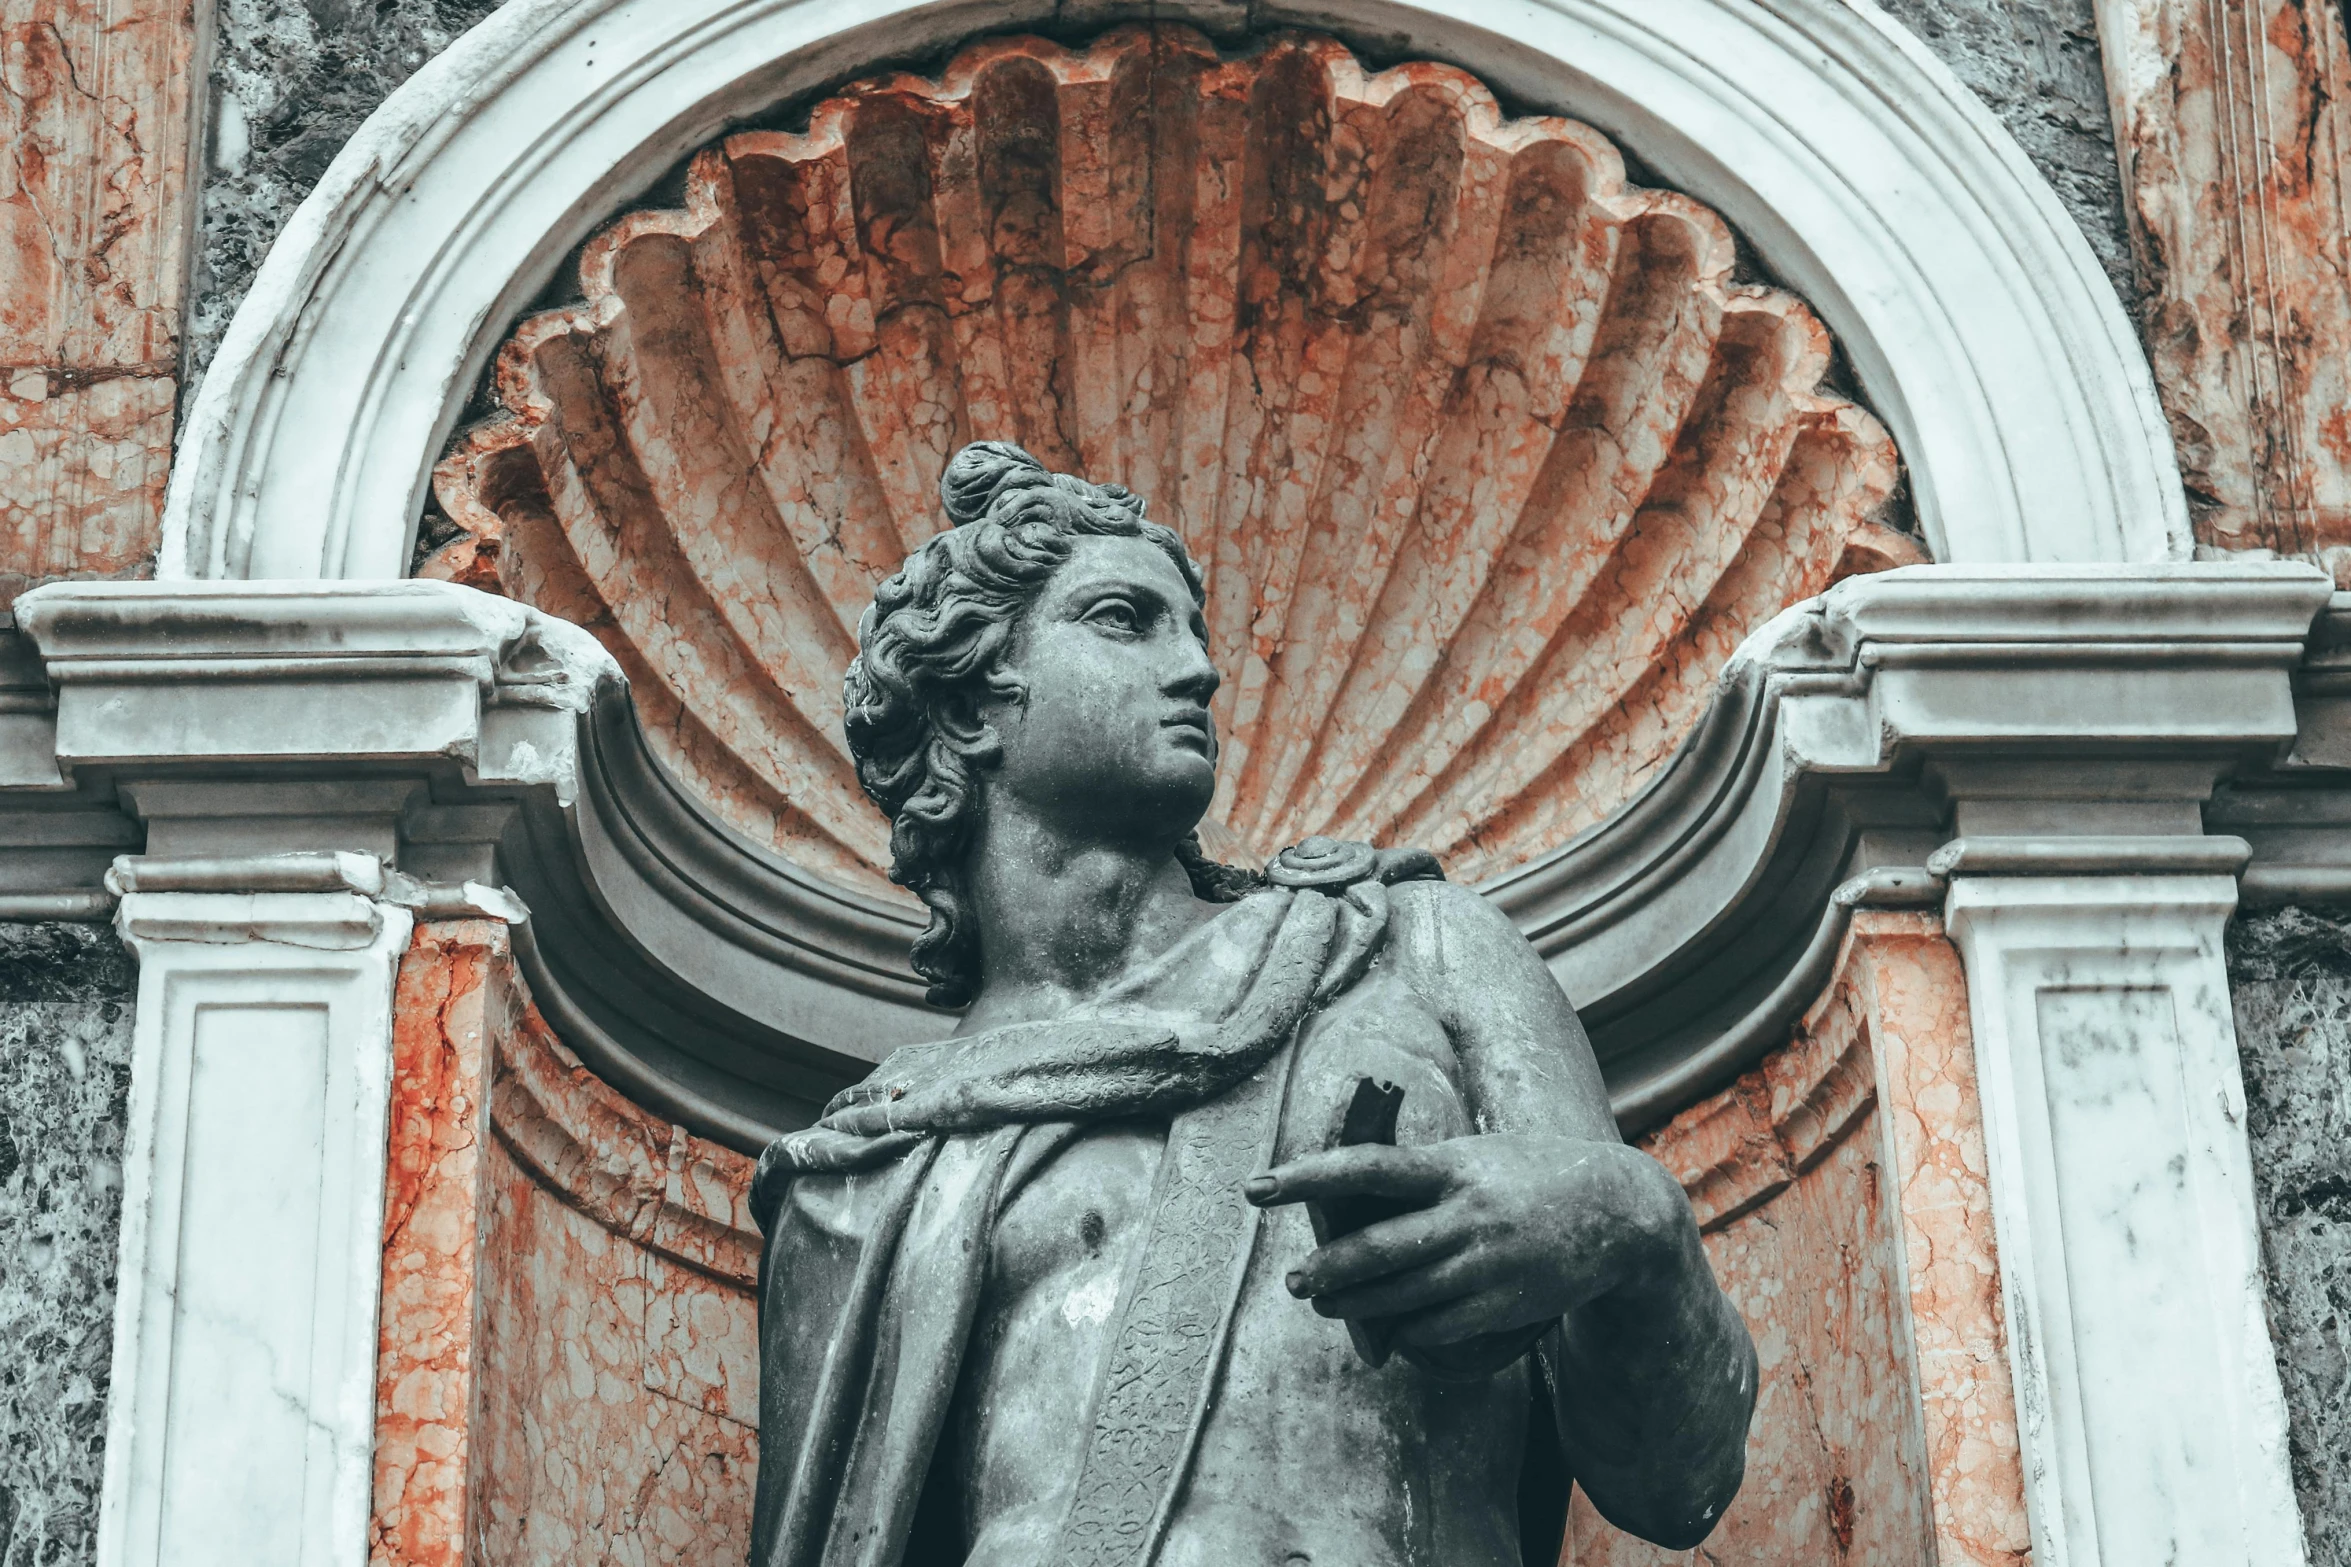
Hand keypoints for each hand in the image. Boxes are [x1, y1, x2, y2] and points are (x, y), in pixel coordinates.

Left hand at [1243, 1134, 1694, 1350]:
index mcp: (1454, 1166)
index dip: (1306, 1177)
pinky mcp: (1504, 1306)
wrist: (1620, 1214)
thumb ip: (1423, 1175)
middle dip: (1326, 1271)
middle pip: (1375, 1250)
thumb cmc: (1532, 1175)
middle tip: (1293, 1282)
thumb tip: (1353, 1192)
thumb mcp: (1478, 1156)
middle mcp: (1467, 1215)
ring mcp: (1487, 1266)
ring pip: (1400, 1297)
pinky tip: (1390, 1327)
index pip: (1366, 1169)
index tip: (1256, 1186)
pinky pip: (1437, 1327)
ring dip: (1355, 1306)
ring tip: (1324, 1302)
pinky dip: (1406, 1329)